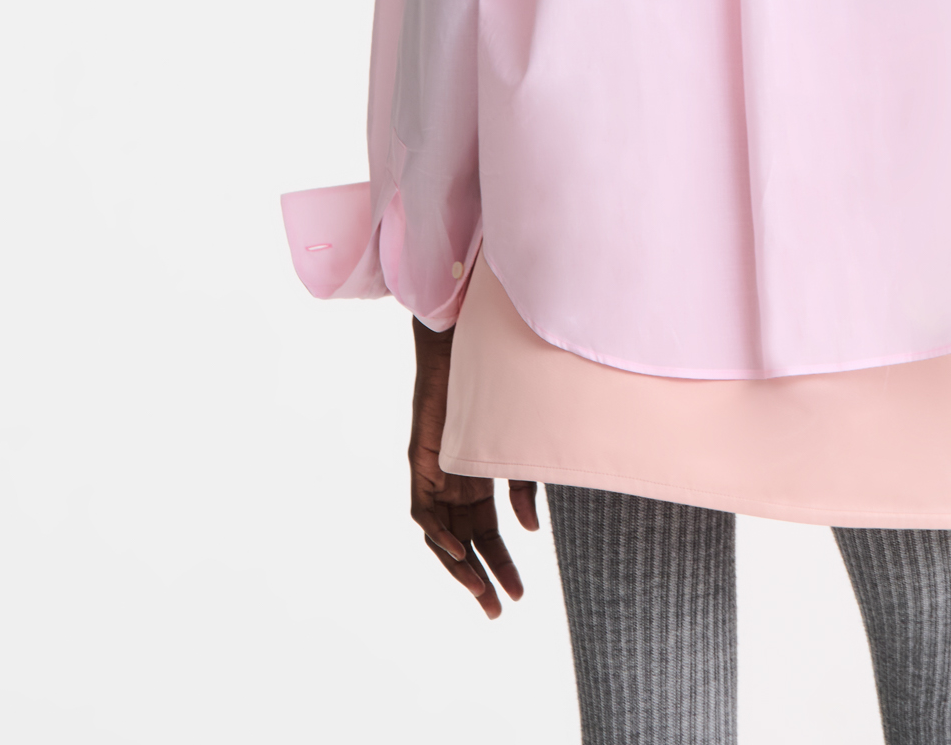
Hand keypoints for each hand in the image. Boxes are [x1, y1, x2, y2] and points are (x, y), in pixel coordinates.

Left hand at [409, 315, 539, 617]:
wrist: (471, 340)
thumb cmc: (501, 384)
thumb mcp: (520, 443)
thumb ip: (524, 482)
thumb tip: (529, 530)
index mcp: (479, 479)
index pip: (487, 533)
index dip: (501, 565)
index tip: (518, 596)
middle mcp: (455, 482)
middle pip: (464, 542)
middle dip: (480, 578)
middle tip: (497, 610)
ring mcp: (436, 473)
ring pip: (439, 535)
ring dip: (456, 566)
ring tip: (478, 591)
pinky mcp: (421, 460)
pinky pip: (421, 510)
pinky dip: (437, 533)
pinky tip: (456, 550)